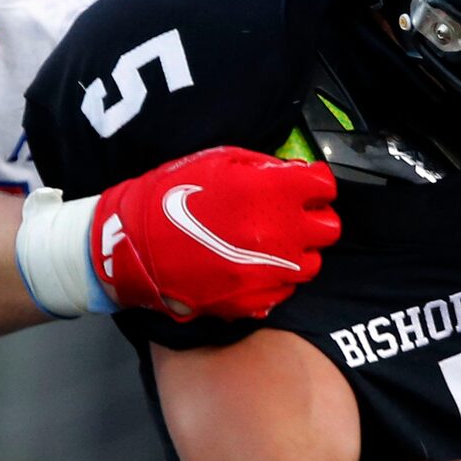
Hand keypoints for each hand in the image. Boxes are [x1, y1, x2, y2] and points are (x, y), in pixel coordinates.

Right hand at [92, 147, 339, 322]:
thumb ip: (263, 166)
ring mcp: (269, 272)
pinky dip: (276, 278)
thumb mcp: (216, 160)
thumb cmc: (170, 195)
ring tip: (272, 244)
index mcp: (272, 192)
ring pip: (312, 264)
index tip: (303, 185)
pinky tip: (253, 266)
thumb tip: (294, 173)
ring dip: (299, 251)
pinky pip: (284, 290)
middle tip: (290, 215)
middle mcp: (280, 234)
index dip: (314, 184)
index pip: (325, 186)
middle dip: (314, 219)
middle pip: (329, 229)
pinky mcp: (253, 300)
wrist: (131, 245)